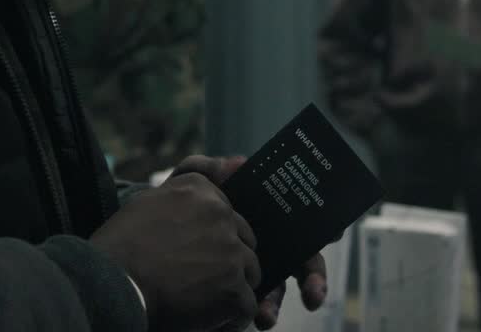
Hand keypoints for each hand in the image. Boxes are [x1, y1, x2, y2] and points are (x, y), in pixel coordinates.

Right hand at [91, 174, 259, 331]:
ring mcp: (230, 252)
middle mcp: (220, 214)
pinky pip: (248, 305)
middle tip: (195, 279)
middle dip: (227, 263)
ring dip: (230, 289)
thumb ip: (185, 188)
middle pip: (243, 243)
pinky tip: (205, 318)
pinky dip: (230, 318)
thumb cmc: (121, 246)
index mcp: (200, 190)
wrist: (110, 284)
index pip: (227, 213)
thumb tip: (233, 163)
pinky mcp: (234, 288)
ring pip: (250, 274)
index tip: (194, 252)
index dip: (214, 238)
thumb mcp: (148, 201)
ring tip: (199, 299)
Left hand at [171, 156, 330, 329]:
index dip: (324, 227)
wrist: (147, 237)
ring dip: (277, 304)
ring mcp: (256, 272)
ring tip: (264, 317)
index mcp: (267, 218)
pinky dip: (254, 313)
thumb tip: (237, 163)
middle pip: (302, 263)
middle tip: (313, 294)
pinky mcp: (237, 292)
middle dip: (313, 279)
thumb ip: (207, 169)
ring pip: (277, 290)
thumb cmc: (179, 208)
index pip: (302, 221)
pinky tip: (250, 319)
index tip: (333, 233)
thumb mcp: (188, 184)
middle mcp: (270, 247)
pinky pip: (250, 305)